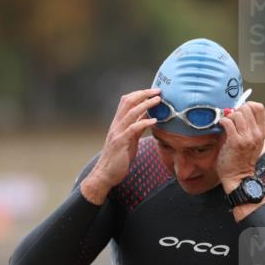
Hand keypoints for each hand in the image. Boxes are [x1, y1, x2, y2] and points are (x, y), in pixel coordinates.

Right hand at [80, 88, 161, 203]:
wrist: (106, 174)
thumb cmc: (120, 157)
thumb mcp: (131, 139)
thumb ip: (137, 127)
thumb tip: (148, 116)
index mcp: (118, 122)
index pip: (126, 101)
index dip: (139, 93)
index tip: (153, 91)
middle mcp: (116, 124)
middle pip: (128, 102)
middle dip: (143, 94)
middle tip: (158, 91)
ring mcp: (117, 132)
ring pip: (131, 112)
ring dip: (146, 104)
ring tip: (158, 100)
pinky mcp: (121, 143)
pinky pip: (133, 129)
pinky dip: (144, 122)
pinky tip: (154, 121)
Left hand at [216, 101, 264, 192]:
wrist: (239, 178)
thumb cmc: (241, 160)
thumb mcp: (251, 142)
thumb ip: (247, 127)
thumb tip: (234, 111)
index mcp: (261, 131)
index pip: (259, 107)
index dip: (247, 105)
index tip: (240, 112)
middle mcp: (256, 133)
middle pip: (247, 107)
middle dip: (236, 110)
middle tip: (231, 119)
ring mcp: (247, 137)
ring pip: (237, 114)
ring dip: (228, 117)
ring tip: (225, 125)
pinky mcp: (235, 142)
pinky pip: (228, 122)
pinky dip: (222, 122)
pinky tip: (221, 127)